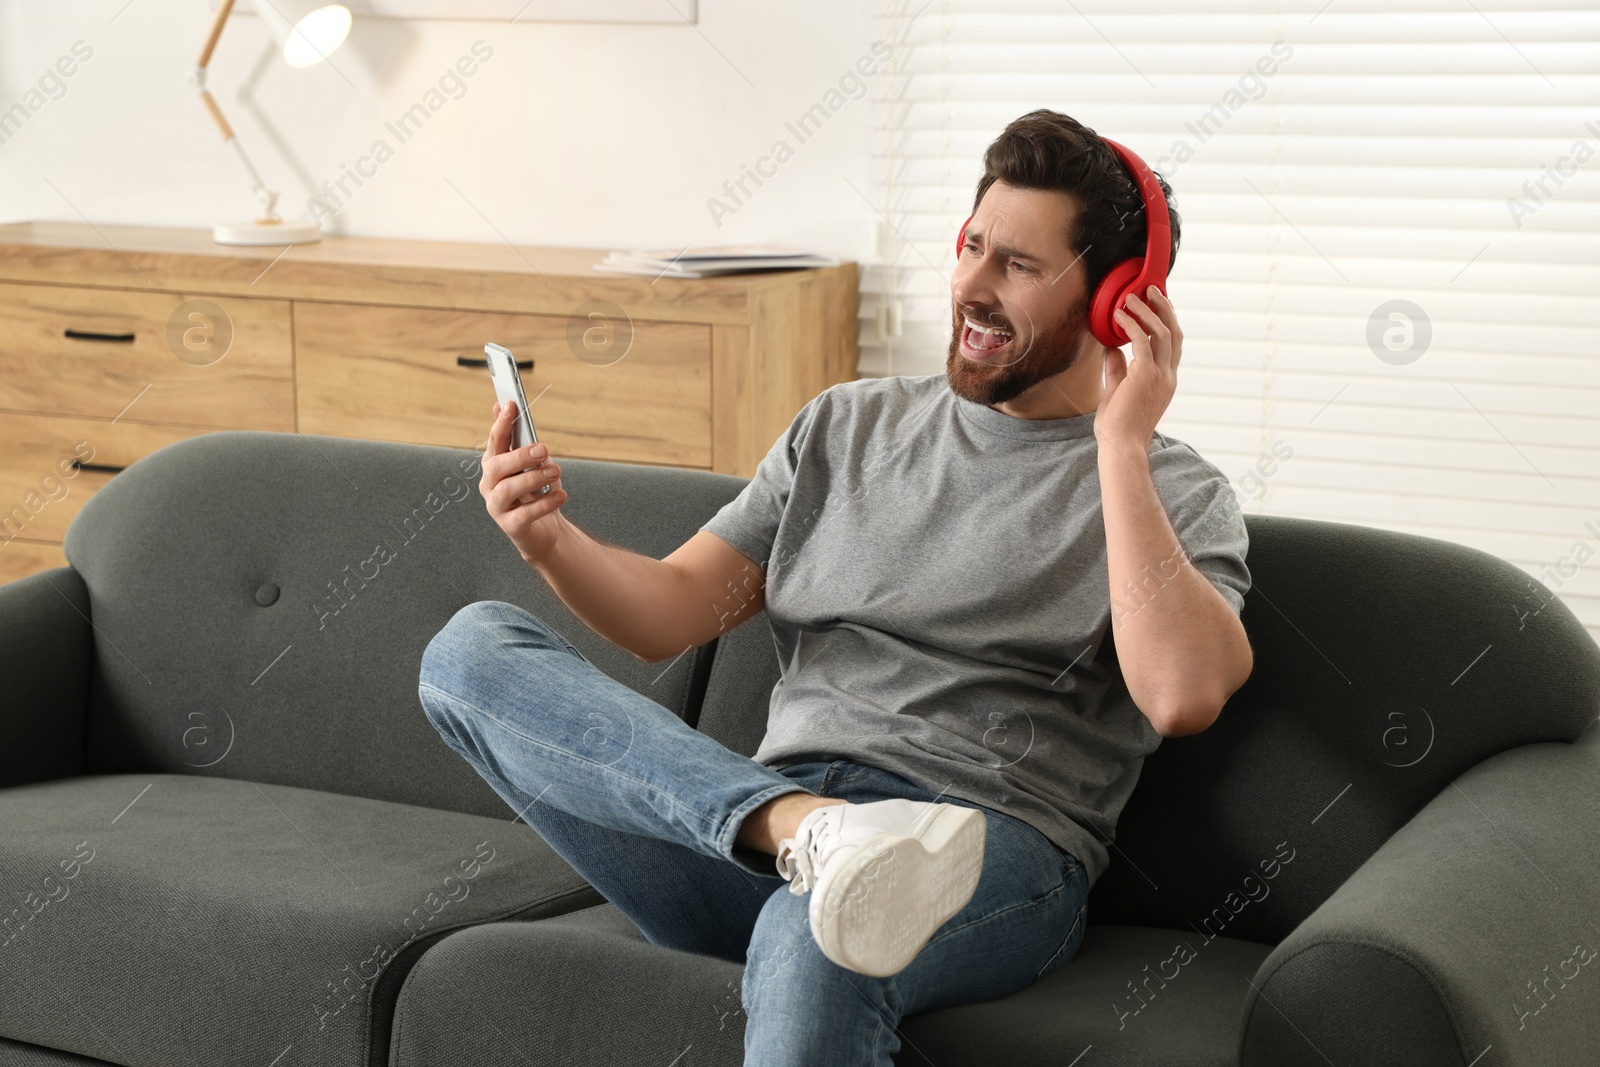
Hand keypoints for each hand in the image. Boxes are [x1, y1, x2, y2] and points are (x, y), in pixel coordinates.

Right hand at [480, 400, 567, 563]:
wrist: (547, 531)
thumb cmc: (538, 492)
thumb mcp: (533, 463)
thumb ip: (520, 439)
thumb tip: (502, 405)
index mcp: (494, 465)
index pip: (494, 441)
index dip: (502, 424)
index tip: (512, 406)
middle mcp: (490, 485)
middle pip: (497, 465)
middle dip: (520, 455)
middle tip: (543, 450)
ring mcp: (497, 507)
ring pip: (508, 489)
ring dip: (533, 477)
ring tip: (555, 471)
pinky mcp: (511, 527)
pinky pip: (525, 514)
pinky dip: (544, 503)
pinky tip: (561, 495)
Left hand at [1097, 285, 1182, 451]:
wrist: (1121, 446)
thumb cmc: (1118, 425)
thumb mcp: (1118, 391)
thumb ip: (1118, 369)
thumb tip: (1112, 348)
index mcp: (1166, 380)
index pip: (1174, 345)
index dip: (1168, 321)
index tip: (1158, 304)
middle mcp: (1168, 376)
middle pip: (1174, 333)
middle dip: (1164, 308)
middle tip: (1151, 290)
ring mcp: (1160, 376)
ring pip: (1162, 333)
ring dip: (1147, 311)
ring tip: (1132, 296)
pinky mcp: (1145, 375)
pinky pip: (1140, 341)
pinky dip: (1131, 324)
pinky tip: (1119, 315)